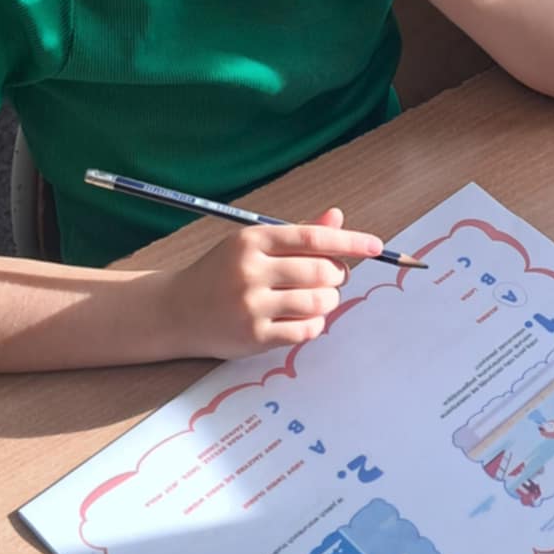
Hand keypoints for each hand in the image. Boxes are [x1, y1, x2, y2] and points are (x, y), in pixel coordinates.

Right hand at [164, 208, 383, 359]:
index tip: (376, 246)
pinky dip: (314, 324)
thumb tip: (337, 217)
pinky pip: (306, 330)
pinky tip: (303, 319)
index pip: (313, 237)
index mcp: (252, 241)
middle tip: (329, 279)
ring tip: (318, 299)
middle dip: (336, 276)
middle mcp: (251, 271)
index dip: (350, 241)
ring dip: (328, 302)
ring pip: (319, 302)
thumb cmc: (220, 274)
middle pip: (321, 271)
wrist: (176, 311)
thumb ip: (297, 234)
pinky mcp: (254, 336)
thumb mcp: (252, 246)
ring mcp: (251, 305)